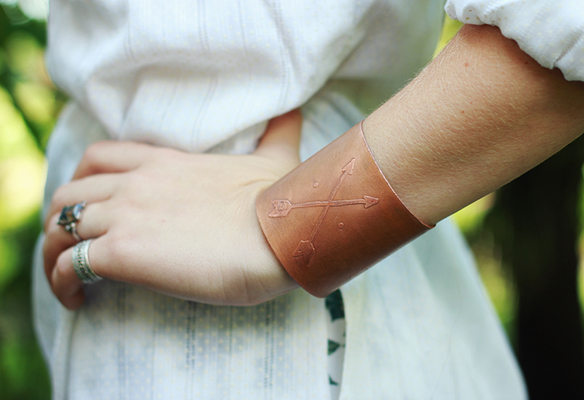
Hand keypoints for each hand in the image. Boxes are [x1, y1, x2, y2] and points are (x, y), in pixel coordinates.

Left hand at [43, 111, 301, 309]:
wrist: (281, 234)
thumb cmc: (280, 202)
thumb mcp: (277, 158)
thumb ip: (278, 132)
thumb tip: (295, 112)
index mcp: (164, 163)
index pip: (100, 157)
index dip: (82, 179)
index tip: (87, 205)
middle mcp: (136, 184)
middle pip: (69, 192)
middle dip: (61, 218)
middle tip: (72, 246)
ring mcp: (126, 215)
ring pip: (60, 226)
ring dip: (54, 253)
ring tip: (66, 280)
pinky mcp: (124, 252)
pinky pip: (69, 264)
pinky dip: (61, 281)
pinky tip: (75, 299)